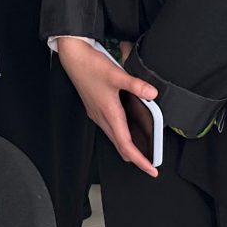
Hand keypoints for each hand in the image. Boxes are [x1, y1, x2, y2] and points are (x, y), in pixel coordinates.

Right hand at [57, 37, 158, 176]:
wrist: (73, 57)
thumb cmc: (90, 66)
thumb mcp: (116, 74)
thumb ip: (136, 85)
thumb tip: (153, 93)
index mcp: (109, 113)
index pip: (126, 145)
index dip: (140, 160)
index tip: (151, 169)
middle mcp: (102, 117)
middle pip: (120, 146)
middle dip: (136, 158)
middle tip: (150, 163)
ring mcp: (97, 113)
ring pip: (114, 138)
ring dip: (127, 146)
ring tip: (142, 149)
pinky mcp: (95, 108)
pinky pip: (109, 128)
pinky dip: (120, 134)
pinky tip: (127, 126)